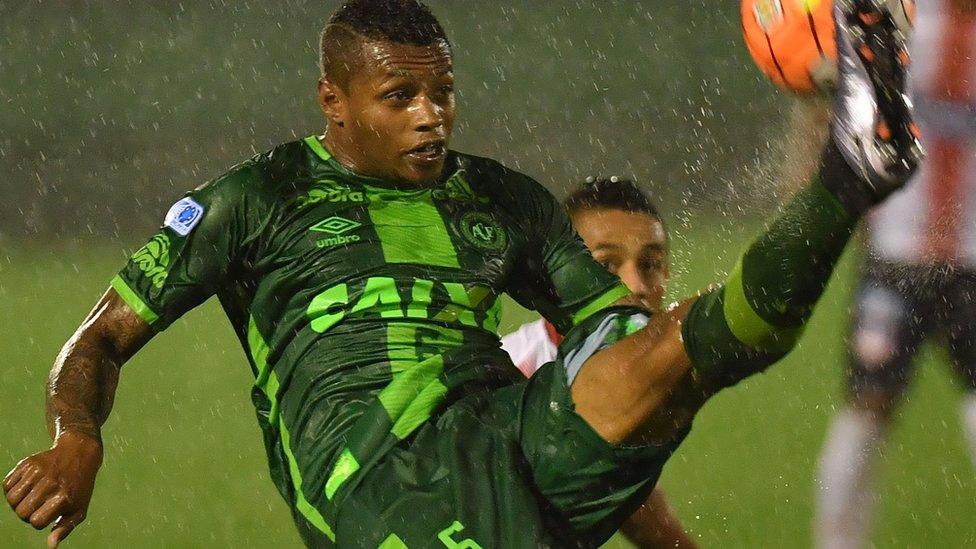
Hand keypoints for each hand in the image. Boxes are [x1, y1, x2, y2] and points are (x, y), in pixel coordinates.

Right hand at [4, 431, 102, 546]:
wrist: (78, 453)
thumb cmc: (78, 487)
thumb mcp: (79, 508)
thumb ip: (65, 528)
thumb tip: (51, 546)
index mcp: (65, 497)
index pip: (36, 522)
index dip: (38, 522)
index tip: (48, 514)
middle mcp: (51, 483)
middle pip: (21, 512)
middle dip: (26, 514)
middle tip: (38, 506)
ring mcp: (38, 471)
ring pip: (11, 499)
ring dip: (17, 503)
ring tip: (30, 498)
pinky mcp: (28, 463)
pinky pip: (6, 484)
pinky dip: (11, 489)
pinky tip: (26, 487)